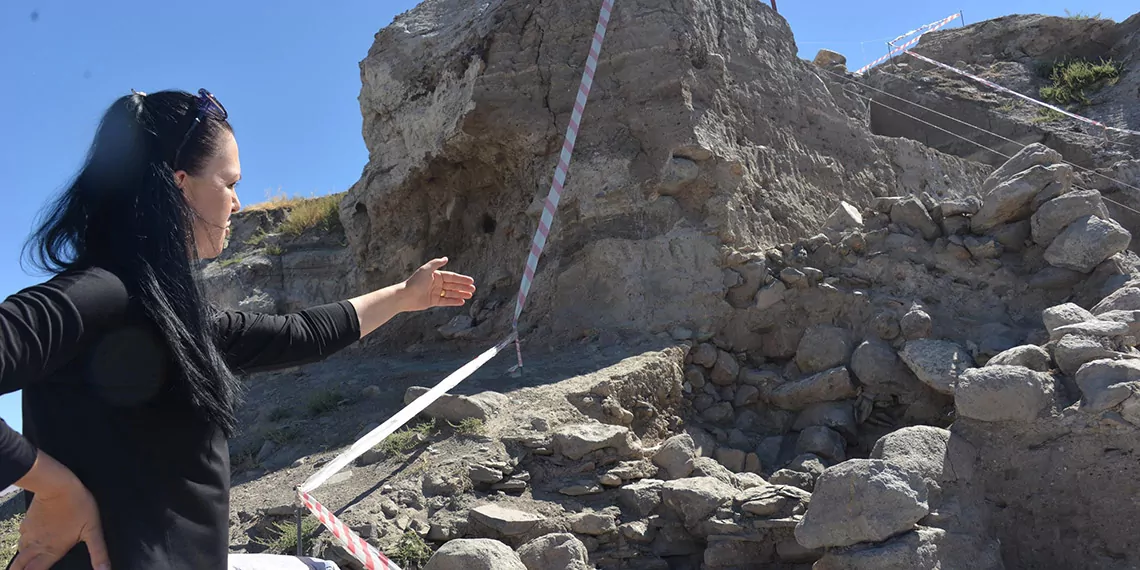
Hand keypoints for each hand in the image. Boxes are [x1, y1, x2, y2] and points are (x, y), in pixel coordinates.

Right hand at [11, 452, 109, 569]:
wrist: (57, 485)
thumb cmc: (78, 505)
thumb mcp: (93, 530)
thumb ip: (98, 552)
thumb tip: (105, 569)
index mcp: (52, 550)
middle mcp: (37, 544)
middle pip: (20, 566)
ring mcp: (30, 532)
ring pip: (20, 551)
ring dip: (22, 558)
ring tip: (26, 561)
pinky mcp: (28, 521)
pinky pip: (22, 536)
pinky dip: (24, 541)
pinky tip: (29, 539)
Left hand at [401, 257, 475, 312]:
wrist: (405, 296)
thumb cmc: (415, 281)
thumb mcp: (426, 269)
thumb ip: (436, 263)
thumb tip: (446, 258)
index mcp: (436, 275)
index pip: (452, 277)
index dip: (462, 279)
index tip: (471, 281)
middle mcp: (437, 284)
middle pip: (453, 285)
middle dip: (463, 287)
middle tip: (473, 289)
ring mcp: (435, 293)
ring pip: (451, 293)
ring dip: (460, 294)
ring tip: (470, 295)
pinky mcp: (433, 301)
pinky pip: (446, 301)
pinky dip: (454, 301)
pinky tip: (462, 301)